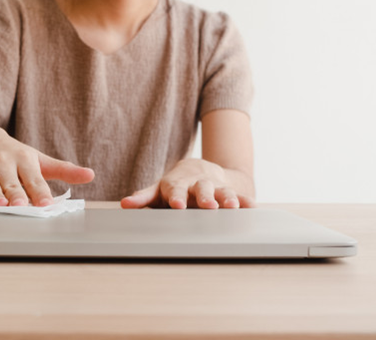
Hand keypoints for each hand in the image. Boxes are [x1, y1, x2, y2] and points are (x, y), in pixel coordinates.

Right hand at [0, 125, 94, 205]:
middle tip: (21, 206)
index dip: (40, 192)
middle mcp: (3, 162)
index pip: (34, 178)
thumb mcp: (38, 159)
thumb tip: (90, 175)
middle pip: (11, 182)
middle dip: (16, 194)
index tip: (46, 204)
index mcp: (24, 159)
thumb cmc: (13, 154)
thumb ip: (64, 170)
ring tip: (1, 205)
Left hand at [120, 158, 254, 208]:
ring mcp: (214, 186)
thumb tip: (124, 204)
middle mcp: (197, 183)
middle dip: (204, 197)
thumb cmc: (174, 186)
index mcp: (177, 184)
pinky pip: (239, 195)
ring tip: (230, 207)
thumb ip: (143, 197)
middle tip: (207, 206)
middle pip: (201, 189)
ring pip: (221, 191)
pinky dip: (244, 201)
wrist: (199, 170)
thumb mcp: (158, 190)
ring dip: (226, 198)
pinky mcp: (230, 190)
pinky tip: (251, 206)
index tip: (177, 205)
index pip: (175, 189)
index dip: (176, 197)